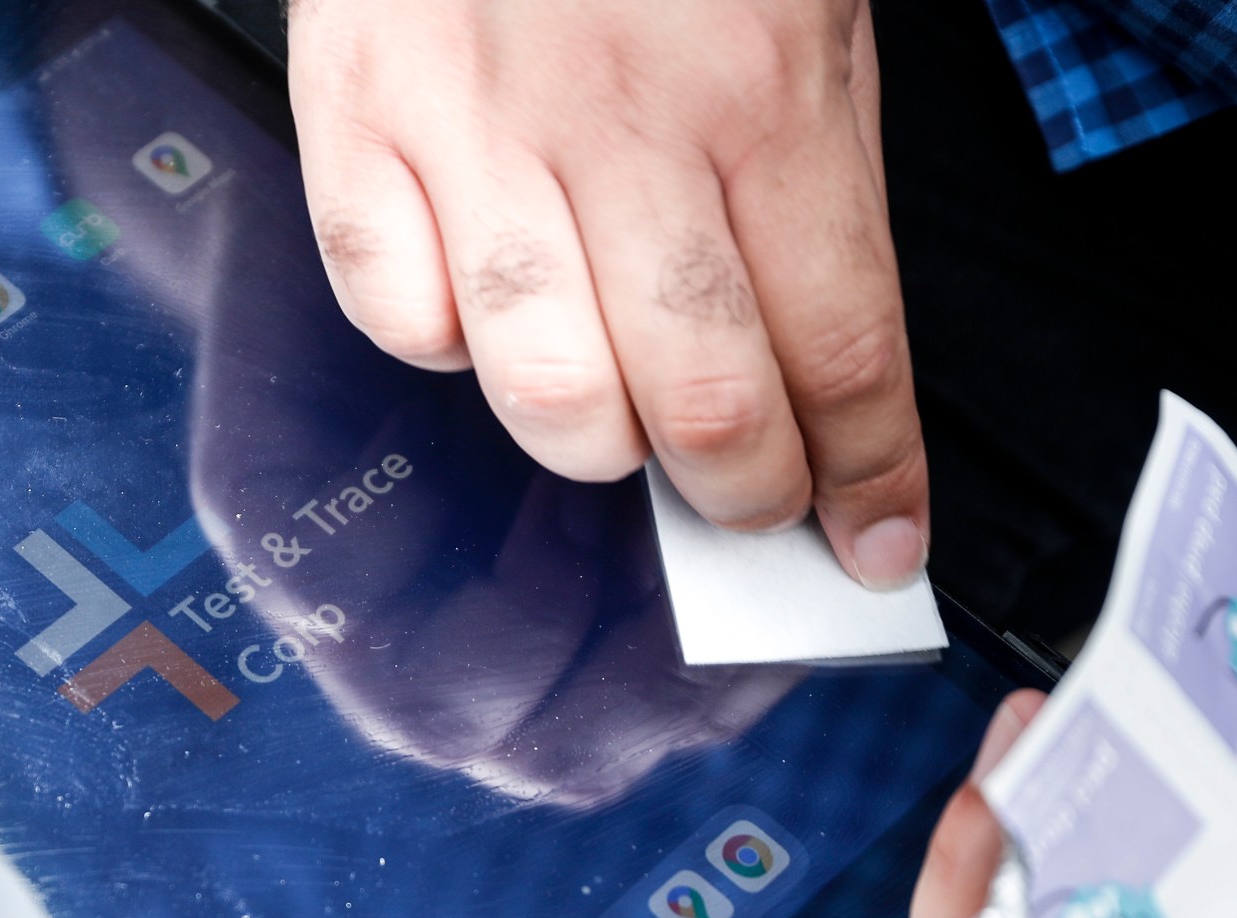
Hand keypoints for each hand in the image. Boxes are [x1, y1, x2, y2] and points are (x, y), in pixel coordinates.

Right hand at [287, 0, 929, 588]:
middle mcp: (626, 122)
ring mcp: (478, 126)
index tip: (879, 544)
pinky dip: (446, 347)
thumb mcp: (803, 6)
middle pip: (705, 403)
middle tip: (752, 502)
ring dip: (601, 449)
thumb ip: (810, 176)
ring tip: (622, 429)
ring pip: (547, 392)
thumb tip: (819, 369)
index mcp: (769, 87)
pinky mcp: (357, 119)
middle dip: (745, 495)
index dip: (870, 477)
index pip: (842, 348)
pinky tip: (484, 310)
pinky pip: (399, 315)